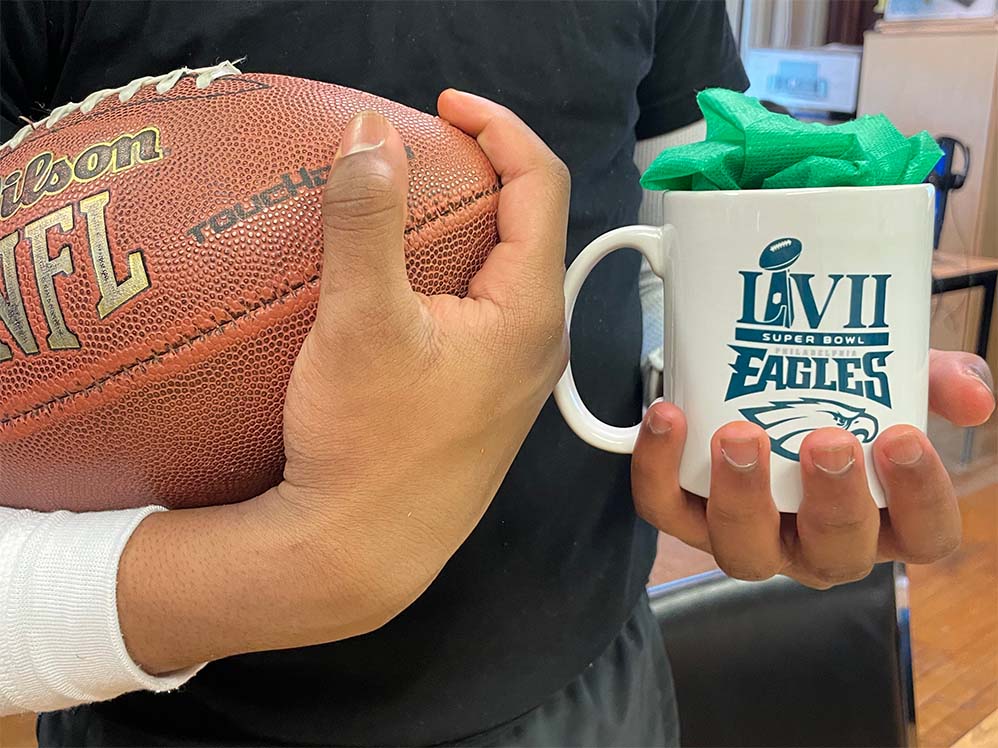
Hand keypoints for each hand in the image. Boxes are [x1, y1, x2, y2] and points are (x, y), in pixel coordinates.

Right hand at [119, 92, 568, 671]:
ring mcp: (513, 374)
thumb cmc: (366, 447)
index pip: (541, 184)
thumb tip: (370, 136)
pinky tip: (403, 279)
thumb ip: (367, 221)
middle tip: (423, 147)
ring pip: (504, 270)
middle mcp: (537, 341)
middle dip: (482, 171)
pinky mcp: (483, 396)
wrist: (358, 554)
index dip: (499, 128)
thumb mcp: (359, 323)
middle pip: (529, 224)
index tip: (446, 106)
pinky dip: (451, 272)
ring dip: (465, 224)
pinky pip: (482, 310)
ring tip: (408, 201)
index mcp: (528, 312)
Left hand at [632, 349, 993, 588]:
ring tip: (741, 435)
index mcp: (879, 517)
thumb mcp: (885, 376)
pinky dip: (659, 468)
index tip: (902, 437)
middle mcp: (815, 541)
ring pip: (745, 550)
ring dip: (743, 498)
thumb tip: (974, 394)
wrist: (741, 372)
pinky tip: (669, 418)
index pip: (923, 535)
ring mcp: (748, 535)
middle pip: (837, 553)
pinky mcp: (684, 514)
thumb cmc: (826, 393)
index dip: (921, 498)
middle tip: (827, 440)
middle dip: (834, 501)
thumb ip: (933, 378)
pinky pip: (665, 509)